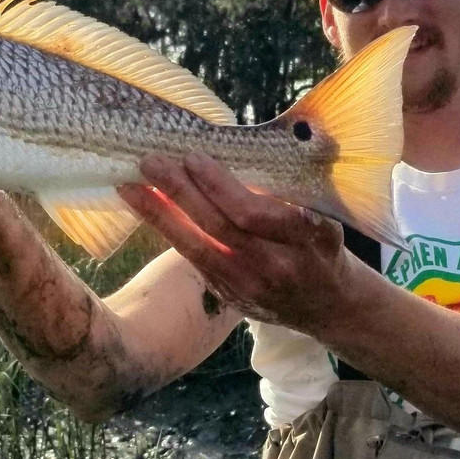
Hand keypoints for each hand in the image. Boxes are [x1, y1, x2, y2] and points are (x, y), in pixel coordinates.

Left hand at [117, 151, 358, 334]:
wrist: (329, 305)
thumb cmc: (322, 246)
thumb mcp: (321, 216)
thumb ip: (282, 194)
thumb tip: (229, 153)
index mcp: (307, 240)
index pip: (254, 213)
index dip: (219, 186)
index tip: (193, 157)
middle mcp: (276, 267)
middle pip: (218, 229)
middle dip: (179, 192)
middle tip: (150, 162)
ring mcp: (250, 288)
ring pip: (197, 249)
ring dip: (160, 215)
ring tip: (130, 186)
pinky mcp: (230, 298)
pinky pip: (194, 260)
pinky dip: (169, 232)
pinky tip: (146, 210)